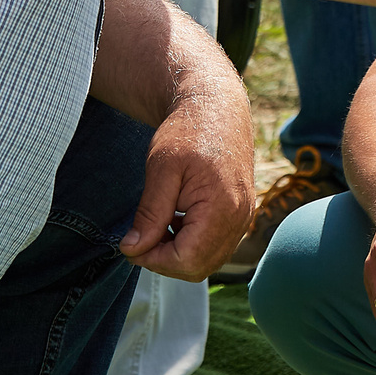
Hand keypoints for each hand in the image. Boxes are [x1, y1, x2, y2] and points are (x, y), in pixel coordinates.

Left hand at [120, 71, 259, 279]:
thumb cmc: (188, 131)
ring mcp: (244, 217)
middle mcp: (240, 217)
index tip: (132, 243)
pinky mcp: (241, 214)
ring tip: (158, 225)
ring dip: (178, 253)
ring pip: (208, 260)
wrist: (217, 107)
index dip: (154, 259)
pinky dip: (192, 243)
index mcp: (222, 206)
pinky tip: (176, 220)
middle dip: (165, 260)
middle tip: (140, 238)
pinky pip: (216, 246)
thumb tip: (133, 249)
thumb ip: (150, 213)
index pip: (187, 260)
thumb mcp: (161, 169)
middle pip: (199, 267)